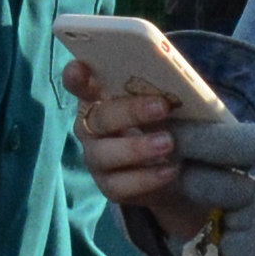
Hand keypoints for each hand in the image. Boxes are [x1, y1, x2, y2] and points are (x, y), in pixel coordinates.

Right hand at [64, 69, 200, 216]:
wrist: (172, 167)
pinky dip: (147, 178)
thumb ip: (160, 91)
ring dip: (137, 147)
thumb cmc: (162, 123)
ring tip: (168, 143)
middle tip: (162, 106)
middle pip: (99, 118)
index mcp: (98, 99)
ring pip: (104, 154)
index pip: (78, 84)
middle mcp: (90, 128)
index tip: (81, 69)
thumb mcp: (162, 103)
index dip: (75, 77)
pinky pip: (120, 185)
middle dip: (130, 111)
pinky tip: (170, 170)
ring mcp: (96, 158)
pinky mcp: (109, 186)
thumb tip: (178, 81)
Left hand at [172, 114, 254, 255]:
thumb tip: (217, 143)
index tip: (164, 137)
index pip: (207, 140)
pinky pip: (230, 249)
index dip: (180, 140)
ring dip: (225, 219)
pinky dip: (238, 248)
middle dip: (194, 182)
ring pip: (214, 218)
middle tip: (203, 184)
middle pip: (196, 180)